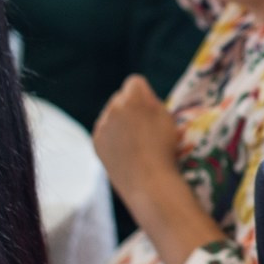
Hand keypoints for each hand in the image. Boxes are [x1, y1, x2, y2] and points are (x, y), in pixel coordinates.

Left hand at [93, 75, 183, 204]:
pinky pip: (104, 130)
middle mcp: (114, 107)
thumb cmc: (165, 149)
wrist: (149, 182)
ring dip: (120, 121)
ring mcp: (102, 124)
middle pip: (120, 97)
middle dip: (129, 107)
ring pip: (110, 114)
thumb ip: (151, 101)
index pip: (135, 82)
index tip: (151, 109)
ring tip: (134, 142)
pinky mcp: (96, 140)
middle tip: (143, 127)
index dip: (144, 94)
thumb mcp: (167, 118)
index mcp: (134, 98)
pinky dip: (112, 136)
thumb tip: (138, 96)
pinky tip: (124, 150)